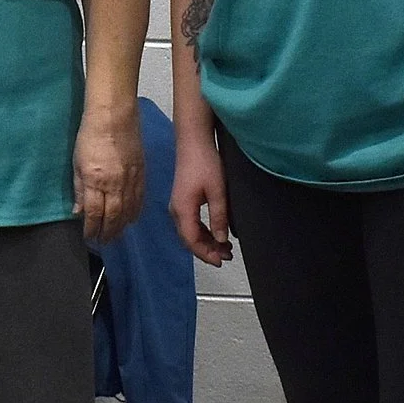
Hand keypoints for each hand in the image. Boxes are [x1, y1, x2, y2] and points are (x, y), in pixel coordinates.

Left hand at [73, 103, 143, 244]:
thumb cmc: (89, 136)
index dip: (91, 228)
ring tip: (116, 235)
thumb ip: (79, 189)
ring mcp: (130, 179)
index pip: (93, 213)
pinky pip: (140, 199)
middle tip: (103, 242)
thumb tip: (78, 212)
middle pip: (113, 216)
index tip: (88, 237)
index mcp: (95, 180)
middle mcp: (114, 183)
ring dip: (121, 226)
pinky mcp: (141, 173)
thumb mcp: (76, 163)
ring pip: (128, 211)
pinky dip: (135, 213)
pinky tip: (131, 219)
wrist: (114, 116)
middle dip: (108, 232)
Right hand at [168, 132, 232, 266]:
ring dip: (207, 242)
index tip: (221, 261)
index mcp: (182, 209)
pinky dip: (203, 232)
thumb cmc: (205, 163)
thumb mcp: (217, 191)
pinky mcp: (182, 201)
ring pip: (190, 232)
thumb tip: (221, 239)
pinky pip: (191, 224)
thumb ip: (219, 216)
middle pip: (189, 239)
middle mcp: (176, 210)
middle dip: (207, 250)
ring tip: (225, 248)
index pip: (191, 240)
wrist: (193, 141)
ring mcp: (178, 205)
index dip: (205, 253)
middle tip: (227, 257)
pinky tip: (216, 234)